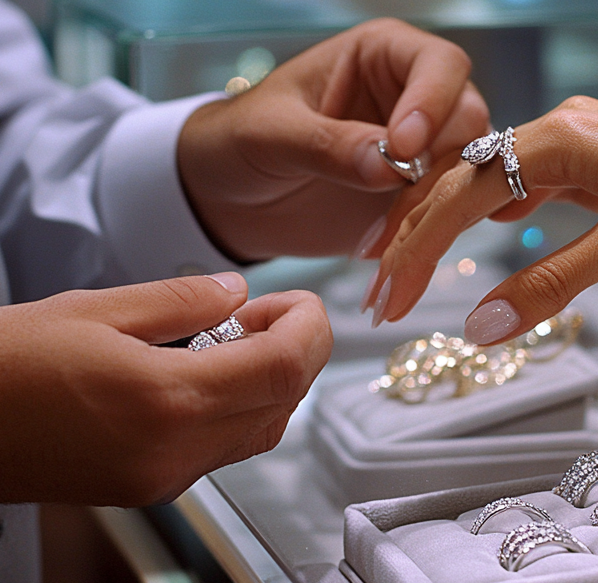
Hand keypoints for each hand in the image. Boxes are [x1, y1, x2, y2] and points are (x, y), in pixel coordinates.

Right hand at [0, 272, 331, 505]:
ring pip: (264, 429)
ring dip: (273, 380)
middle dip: (297, 350)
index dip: (310, 327)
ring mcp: (165, 476)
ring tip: (240, 336)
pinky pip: (226, 447)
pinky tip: (214, 372)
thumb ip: (182, 300)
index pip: (287, 367)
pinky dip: (241, 406)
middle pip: (286, 401)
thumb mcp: (95, 308)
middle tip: (269, 312)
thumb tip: (237, 292)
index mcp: (167, 401)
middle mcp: (175, 451)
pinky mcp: (152, 485)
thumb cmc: (3, 369)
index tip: (299, 299)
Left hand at [177, 18, 489, 261]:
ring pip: (467, 177)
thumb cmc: (240, 139)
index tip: (405, 148)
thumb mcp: (271, 134)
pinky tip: (435, 251)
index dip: (433, 102)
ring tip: (397, 241)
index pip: (440, 66)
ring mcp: (424, 155)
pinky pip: (447, 218)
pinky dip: (439, 238)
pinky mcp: (419, 203)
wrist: (228, 199)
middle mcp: (416, 102)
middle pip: (469, 124)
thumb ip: (329, 145)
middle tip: (406, 200)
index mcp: (384, 57)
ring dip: (440, 211)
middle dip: (444, 165)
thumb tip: (391, 165)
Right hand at [364, 96, 597, 343]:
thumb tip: (478, 327)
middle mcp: (558, 131)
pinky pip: (528, 190)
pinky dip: (496, 220)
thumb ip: (552, 283)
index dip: (416, 250)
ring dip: (451, 231)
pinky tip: (486, 239)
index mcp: (557, 137)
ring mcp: (578, 145)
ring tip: (412, 274)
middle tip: (382, 298)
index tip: (385, 300)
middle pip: (462, 185)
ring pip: (491, 188)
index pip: (458, 195)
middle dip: (417, 242)